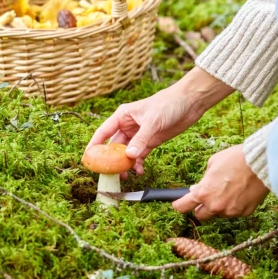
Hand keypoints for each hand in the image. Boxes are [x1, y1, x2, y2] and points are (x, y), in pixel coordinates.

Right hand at [85, 67, 233, 175]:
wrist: (189, 102)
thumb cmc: (168, 103)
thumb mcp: (153, 121)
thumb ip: (141, 139)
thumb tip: (129, 155)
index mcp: (123, 116)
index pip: (103, 132)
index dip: (94, 146)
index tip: (87, 159)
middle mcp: (128, 126)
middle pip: (114, 146)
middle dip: (111, 160)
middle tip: (109, 174)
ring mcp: (140, 134)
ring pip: (127, 153)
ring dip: (125, 164)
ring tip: (125, 176)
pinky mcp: (151, 141)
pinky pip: (140, 155)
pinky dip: (138, 163)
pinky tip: (139, 171)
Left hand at [172, 145, 269, 220]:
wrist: (261, 162)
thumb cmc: (236, 159)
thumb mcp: (213, 163)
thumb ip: (204, 179)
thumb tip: (197, 189)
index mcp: (203, 193)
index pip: (183, 207)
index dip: (179, 205)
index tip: (179, 204)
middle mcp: (215, 206)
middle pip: (200, 216)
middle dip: (201, 207)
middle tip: (207, 196)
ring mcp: (230, 211)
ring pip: (219, 213)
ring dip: (219, 206)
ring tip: (229, 189)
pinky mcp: (244, 212)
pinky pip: (234, 212)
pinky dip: (235, 205)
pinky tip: (240, 192)